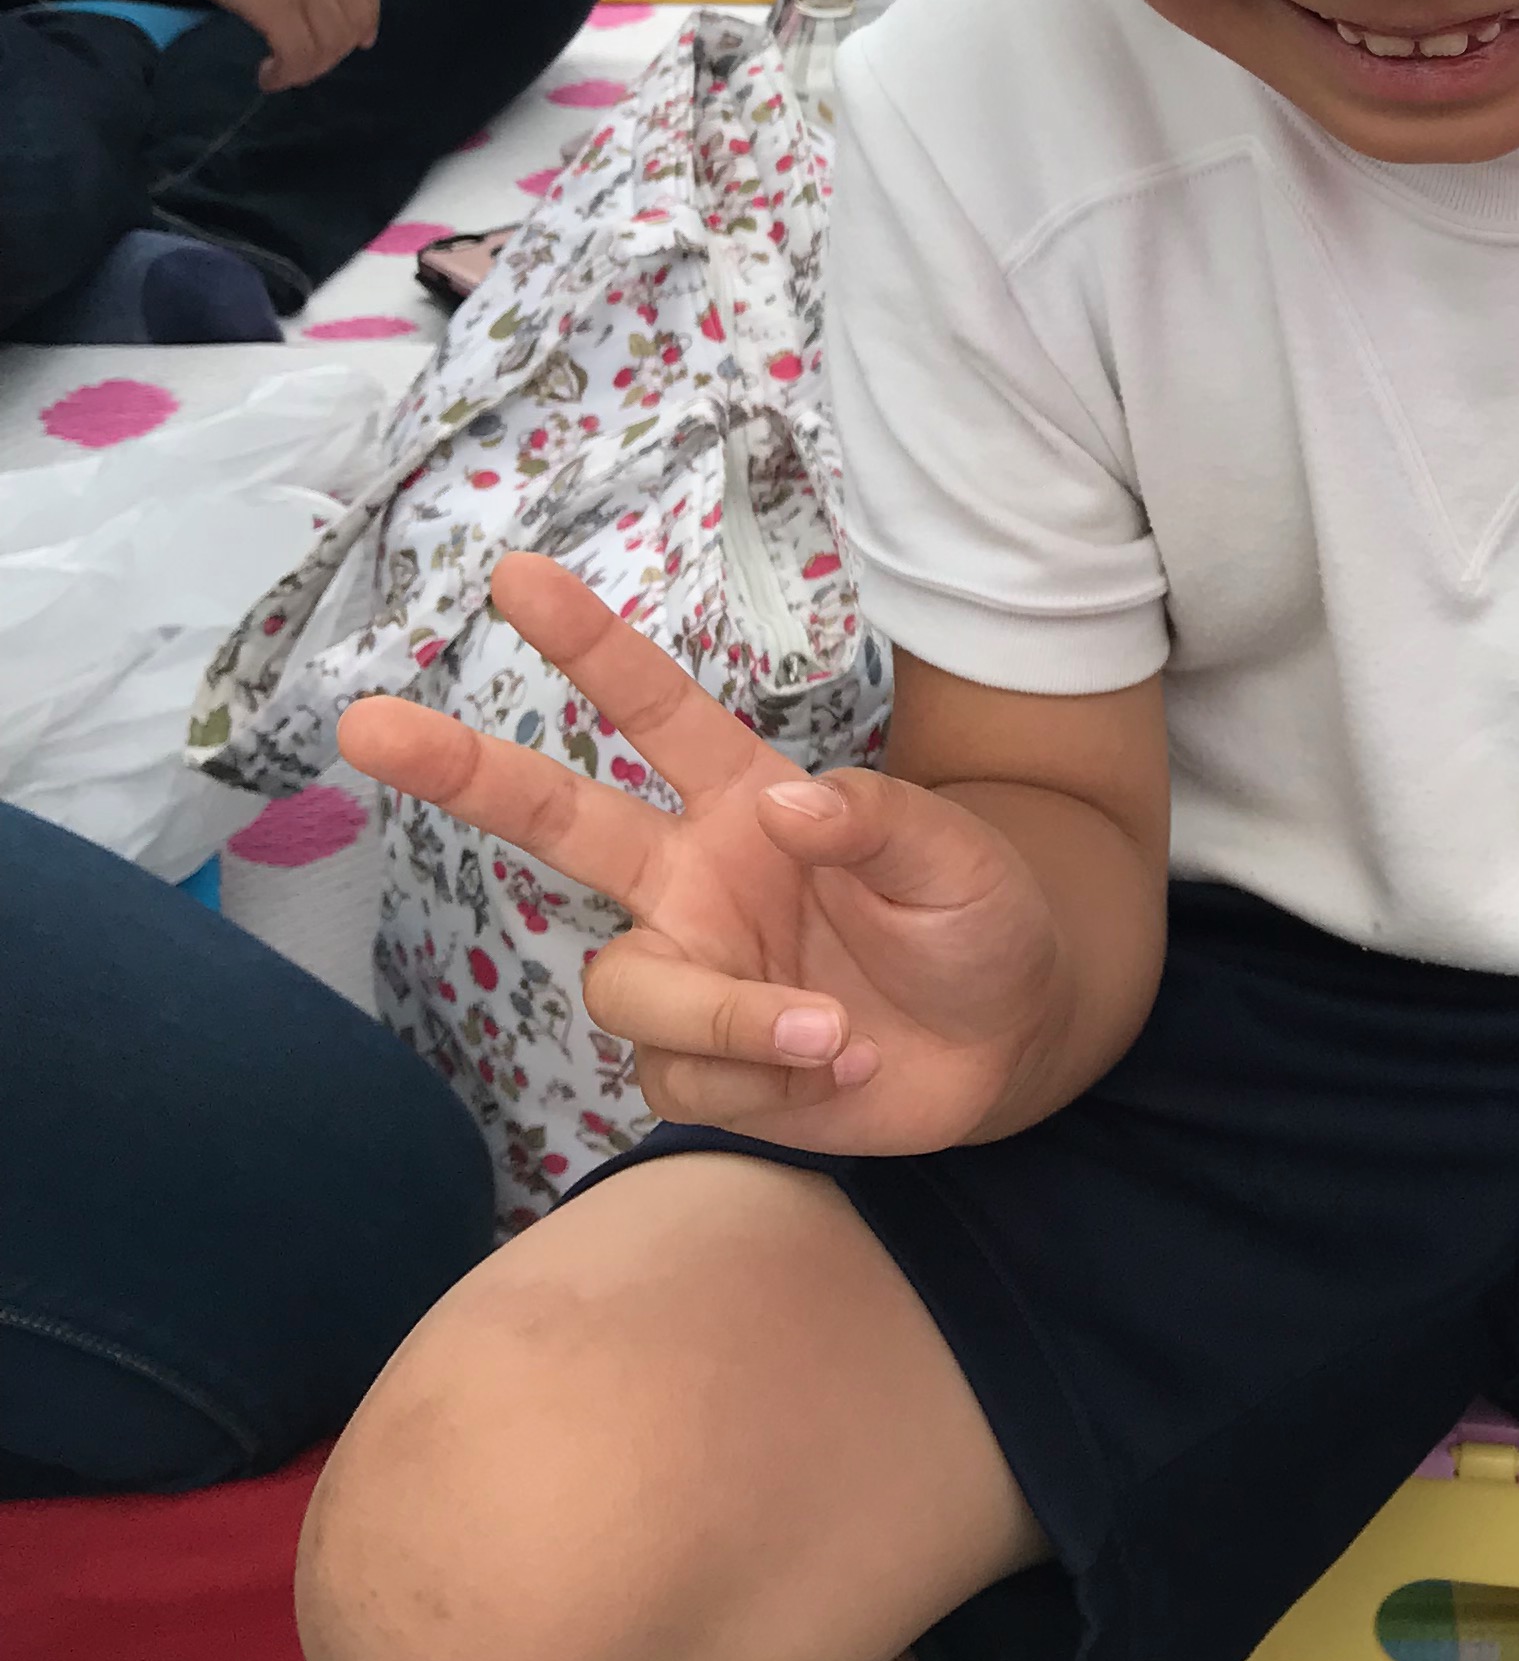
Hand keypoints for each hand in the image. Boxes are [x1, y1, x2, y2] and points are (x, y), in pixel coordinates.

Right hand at [117, 0, 380, 92]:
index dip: (365, 15)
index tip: (358, 39)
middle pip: (353, 18)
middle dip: (334, 49)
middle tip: (303, 64)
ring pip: (331, 43)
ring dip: (309, 68)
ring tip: (279, 74)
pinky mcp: (274, 4)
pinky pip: (300, 56)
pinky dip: (288, 75)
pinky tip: (266, 77)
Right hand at [336, 553, 1066, 1156]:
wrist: (1009, 1042)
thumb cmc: (979, 920)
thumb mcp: (960, 859)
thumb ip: (881, 823)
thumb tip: (790, 805)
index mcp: (748, 800)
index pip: (657, 712)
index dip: (589, 645)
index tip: (514, 576)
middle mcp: (696, 878)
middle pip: (555, 820)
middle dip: (462, 771)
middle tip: (366, 722)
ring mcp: (692, 972)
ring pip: (627, 988)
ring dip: (722, 1017)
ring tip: (829, 1030)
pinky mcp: (700, 1069)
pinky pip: (679, 1083)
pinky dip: (757, 1084)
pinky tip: (830, 1073)